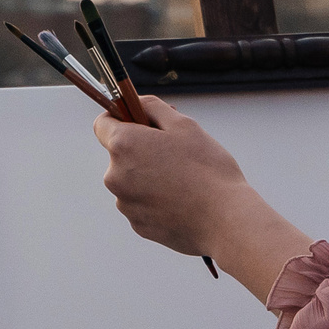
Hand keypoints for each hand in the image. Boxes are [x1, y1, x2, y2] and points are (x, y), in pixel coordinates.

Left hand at [93, 96, 250, 255]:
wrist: (225, 220)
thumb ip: (153, 107)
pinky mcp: (137, 225)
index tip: (140, 122)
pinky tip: (182, 201)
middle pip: (120, 154)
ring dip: (149, 176)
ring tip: (184, 180)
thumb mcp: (184, 125)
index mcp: (123, 145)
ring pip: (132, 181)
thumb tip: (136, 104)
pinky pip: (142, 204)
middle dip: (142, 149)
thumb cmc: (208, 170)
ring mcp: (125, 204)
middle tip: (176, 152)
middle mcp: (115, 176)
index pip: (103, 123)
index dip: (121, 118)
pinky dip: (157, 200)